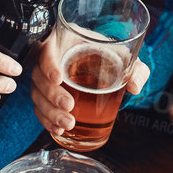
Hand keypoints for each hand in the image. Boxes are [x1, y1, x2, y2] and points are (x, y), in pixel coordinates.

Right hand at [30, 33, 149, 137]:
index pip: (48, 50)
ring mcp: (46, 79)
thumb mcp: (125, 57)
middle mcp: (52, 59)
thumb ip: (135, 68)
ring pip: (37, 95)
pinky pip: (39, 108)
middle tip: (69, 107)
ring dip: (49, 112)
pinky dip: (46, 120)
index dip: (49, 64)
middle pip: (39, 76)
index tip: (59, 78)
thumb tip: (135, 85)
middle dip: (52, 95)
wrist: (105, 67)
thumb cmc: (110, 56)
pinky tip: (58, 129)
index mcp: (66, 42)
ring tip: (67, 124)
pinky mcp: (46, 96)